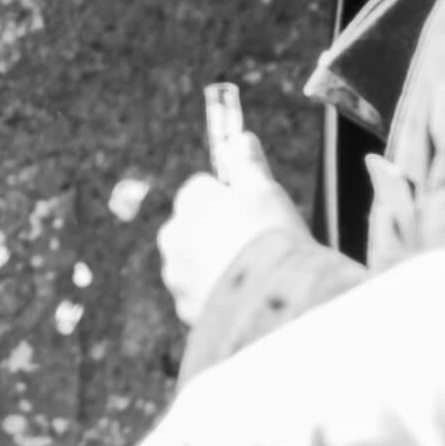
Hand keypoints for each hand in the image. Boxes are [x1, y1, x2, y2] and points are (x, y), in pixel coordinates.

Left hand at [151, 87, 307, 324]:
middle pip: (194, 227)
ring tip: (250, 276)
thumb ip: (247, 164)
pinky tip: (242, 299)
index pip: (204, 189)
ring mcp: (176, 274)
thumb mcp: (265, 191)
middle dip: (215, 233)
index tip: (253, 212)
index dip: (230, 199)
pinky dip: (216, 297)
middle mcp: (173, 235)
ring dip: (213, 267)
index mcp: (189, 200)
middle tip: (254, 245)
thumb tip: (240, 137)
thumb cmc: (271, 235)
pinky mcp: (185, 308)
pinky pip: (199, 297)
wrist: (271, 297)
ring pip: (194, 264)